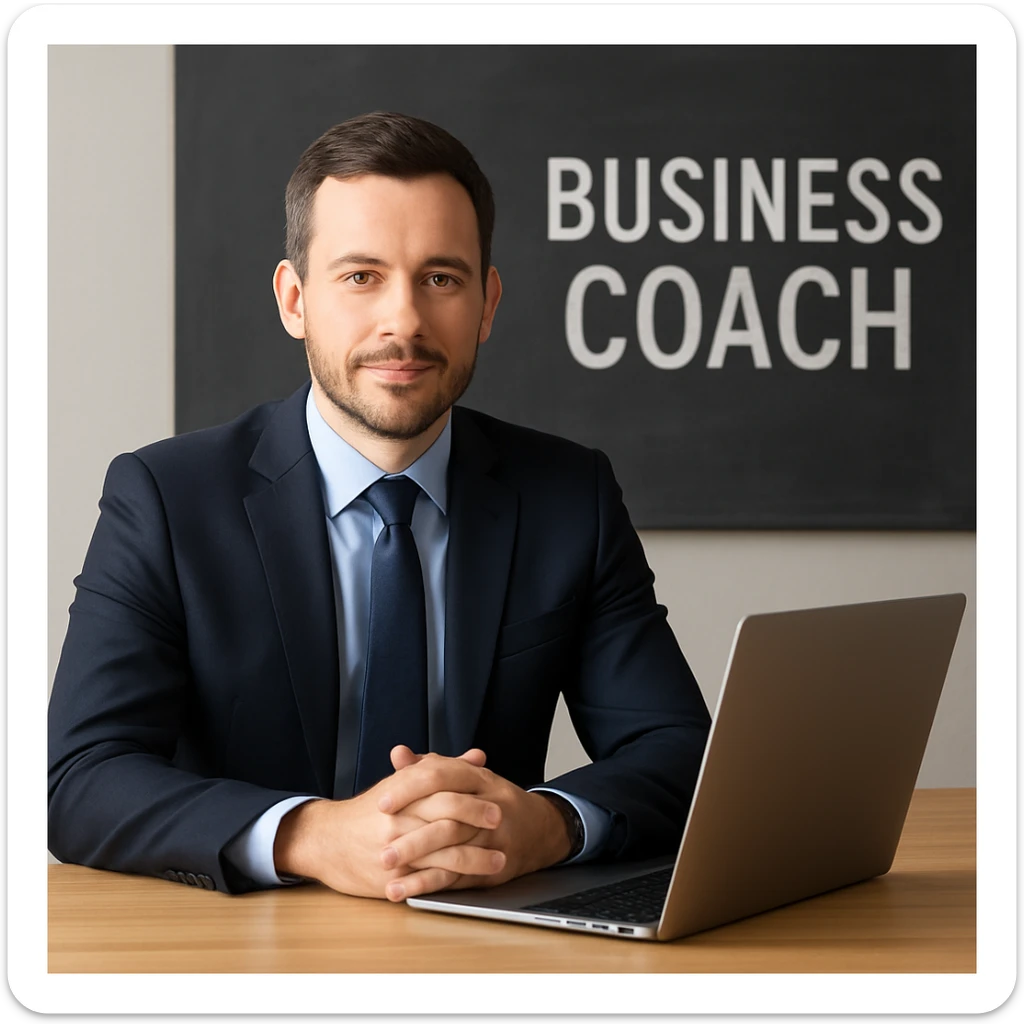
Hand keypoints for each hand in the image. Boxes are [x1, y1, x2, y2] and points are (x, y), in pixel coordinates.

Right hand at [273, 746, 503, 899]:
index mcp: (403, 793)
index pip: (442, 789)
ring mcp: (396, 850)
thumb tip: (477, 757)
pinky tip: (472, 883)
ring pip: (442, 854)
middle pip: (445, 818)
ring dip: (475, 859)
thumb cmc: (369, 812)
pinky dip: (453, 882)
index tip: (497, 801)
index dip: (471, 796)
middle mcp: (399, 820)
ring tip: (500, 860)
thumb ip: (441, 770)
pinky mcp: (393, 878)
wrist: (327, 841)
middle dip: (477, 822)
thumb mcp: (401, 784)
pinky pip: (428, 881)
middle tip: (502, 825)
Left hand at [379, 753, 572, 897]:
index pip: (442, 776)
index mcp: (479, 778)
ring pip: (454, 850)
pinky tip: (406, 891)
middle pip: (448, 817)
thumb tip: (398, 754)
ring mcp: (494, 838)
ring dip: (418, 864)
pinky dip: (430, 884)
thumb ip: (430, 766)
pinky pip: (460, 876)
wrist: (540, 828)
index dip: (410, 788)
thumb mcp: (466, 776)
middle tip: (380, 846)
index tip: (382, 803)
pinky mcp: (493, 866)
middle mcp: (490, 805)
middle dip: (412, 834)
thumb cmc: (491, 799)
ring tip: (387, 872)